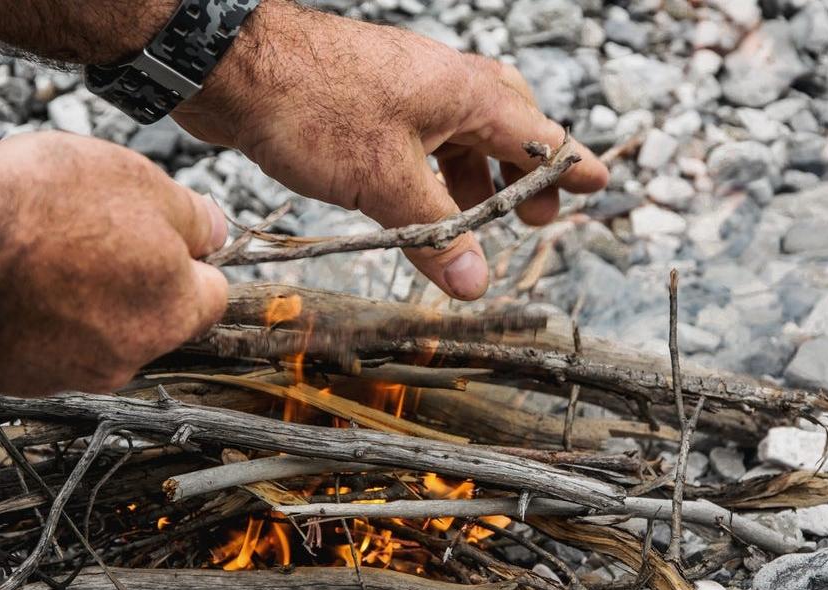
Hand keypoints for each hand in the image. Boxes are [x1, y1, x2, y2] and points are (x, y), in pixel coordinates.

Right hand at [0, 132, 228, 394]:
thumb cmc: (38, 212)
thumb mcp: (133, 179)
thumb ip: (188, 213)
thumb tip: (214, 230)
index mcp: (174, 309)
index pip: (212, 293)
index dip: (189, 254)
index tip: (160, 229)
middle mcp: (132, 354)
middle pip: (152, 312)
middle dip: (133, 275)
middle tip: (90, 227)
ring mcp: (74, 374)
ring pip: (98, 328)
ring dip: (81, 294)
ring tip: (41, 246)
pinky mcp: (22, 380)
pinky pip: (46, 342)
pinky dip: (37, 315)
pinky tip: (9, 277)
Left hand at [172, 0, 608, 299]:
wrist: (232, 66)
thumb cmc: (313, 105)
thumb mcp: (386, 182)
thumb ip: (435, 234)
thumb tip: (477, 284)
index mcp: (464, 93)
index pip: (536, 133)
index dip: (566, 165)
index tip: (595, 184)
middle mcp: (440, 85)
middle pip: (502, 128)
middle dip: (519, 177)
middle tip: (531, 219)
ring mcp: (401, 91)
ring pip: (454, 138)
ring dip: (468, 183)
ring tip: (469, 227)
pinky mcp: (363, 104)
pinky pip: (414, 142)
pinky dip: (426, 176)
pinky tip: (411, 205)